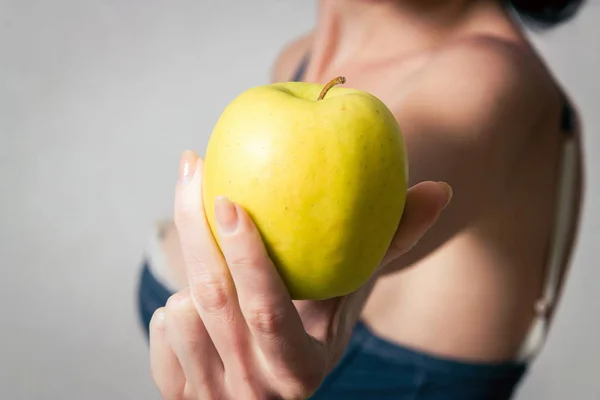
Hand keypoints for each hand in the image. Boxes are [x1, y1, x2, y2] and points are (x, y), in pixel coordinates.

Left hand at [149, 150, 451, 399]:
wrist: (283, 373)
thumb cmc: (324, 316)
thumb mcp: (355, 288)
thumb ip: (393, 242)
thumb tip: (440, 190)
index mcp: (303, 369)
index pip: (269, 311)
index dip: (247, 255)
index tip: (228, 196)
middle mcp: (257, 393)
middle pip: (214, 300)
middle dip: (195, 226)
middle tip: (193, 168)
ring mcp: (214, 399)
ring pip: (181, 313)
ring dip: (189, 267)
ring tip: (207, 242)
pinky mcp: (179, 395)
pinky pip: (162, 333)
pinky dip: (175, 306)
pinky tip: (196, 301)